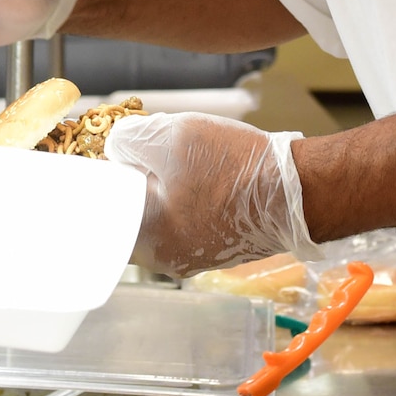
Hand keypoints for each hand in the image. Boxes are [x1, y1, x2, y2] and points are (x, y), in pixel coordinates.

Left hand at [104, 112, 321, 275]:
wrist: (297, 192)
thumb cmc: (233, 165)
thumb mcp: (171, 135)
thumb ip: (129, 141)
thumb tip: (117, 149)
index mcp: (146, 235)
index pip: (100, 210)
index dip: (98, 180)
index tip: (99, 160)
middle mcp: (164, 259)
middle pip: (125, 218)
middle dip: (128, 185)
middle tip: (135, 155)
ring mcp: (191, 260)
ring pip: (154, 221)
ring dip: (155, 193)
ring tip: (171, 163)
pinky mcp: (214, 253)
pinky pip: (181, 226)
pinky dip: (180, 203)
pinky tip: (198, 179)